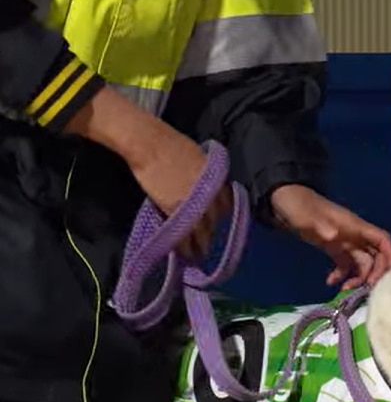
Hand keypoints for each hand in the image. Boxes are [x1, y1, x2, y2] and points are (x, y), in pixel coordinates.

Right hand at [125, 125, 231, 260]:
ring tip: (196, 257)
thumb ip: (207, 176)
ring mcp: (194, 203)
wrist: (151, 145)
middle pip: (215, 220)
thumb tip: (206, 185)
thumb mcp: (201, 159)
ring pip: (202, 230)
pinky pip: (184, 233)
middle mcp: (211, 194)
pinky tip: (184, 254)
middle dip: (210, 232)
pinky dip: (185, 245)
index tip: (214, 223)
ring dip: (200, 244)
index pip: (227, 205)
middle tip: (206, 246)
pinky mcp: (176, 210)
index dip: (220, 215)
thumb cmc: (173, 144)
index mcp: (218, 180)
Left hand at [268, 185, 390, 288]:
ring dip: (358, 278)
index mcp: (355, 226)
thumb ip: (322, 225)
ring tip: (345, 289)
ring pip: (362, 263)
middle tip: (366, 289)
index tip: (390, 275)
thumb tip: (334, 236)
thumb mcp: (308, 216)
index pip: (382, 240)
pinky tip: (330, 282)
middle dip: (375, 272)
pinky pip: (345, 264)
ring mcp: (344, 242)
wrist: (283, 201)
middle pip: (376, 255)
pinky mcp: (334, 248)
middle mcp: (354, 235)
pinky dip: (342, 275)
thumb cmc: (298, 205)